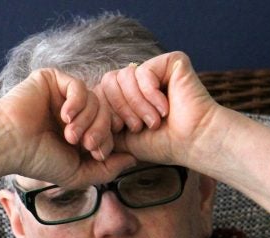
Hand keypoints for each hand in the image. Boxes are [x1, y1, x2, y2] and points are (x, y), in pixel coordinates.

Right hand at [0, 68, 135, 185]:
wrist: (8, 145)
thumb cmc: (38, 161)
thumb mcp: (78, 173)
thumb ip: (108, 169)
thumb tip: (134, 158)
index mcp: (79, 130)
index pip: (109, 128)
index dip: (109, 141)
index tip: (96, 154)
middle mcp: (72, 110)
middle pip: (106, 112)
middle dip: (101, 131)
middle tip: (85, 144)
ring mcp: (62, 94)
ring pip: (95, 99)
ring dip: (87, 120)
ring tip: (70, 135)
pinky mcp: (51, 79)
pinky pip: (78, 85)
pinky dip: (77, 103)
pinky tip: (65, 117)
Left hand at [96, 52, 222, 165]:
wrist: (191, 142)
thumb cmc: (164, 144)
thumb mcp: (122, 138)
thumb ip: (101, 127)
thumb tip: (77, 123)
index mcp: (128, 94)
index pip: (100, 92)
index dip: (105, 112)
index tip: (118, 131)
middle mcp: (140, 79)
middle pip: (108, 81)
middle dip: (119, 109)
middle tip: (139, 127)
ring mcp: (155, 69)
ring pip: (124, 76)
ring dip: (137, 105)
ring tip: (154, 121)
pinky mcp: (171, 62)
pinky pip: (143, 71)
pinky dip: (150, 94)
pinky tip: (166, 108)